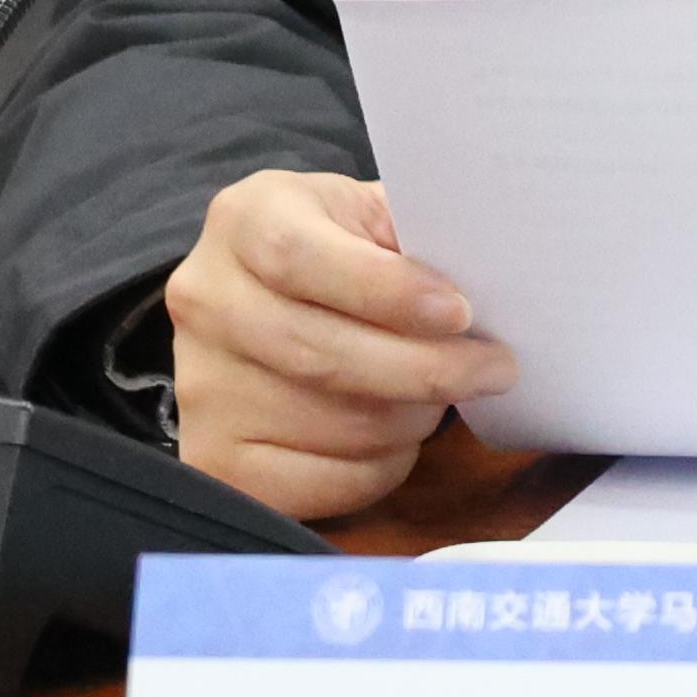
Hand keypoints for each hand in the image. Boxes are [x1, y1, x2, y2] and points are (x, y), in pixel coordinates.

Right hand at [164, 168, 518, 519]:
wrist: (269, 301)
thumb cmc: (343, 252)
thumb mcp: (371, 215)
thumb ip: (416, 235)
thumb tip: (488, 270)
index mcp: (245, 220)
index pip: (302, 258)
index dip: (386, 291)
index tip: (459, 312)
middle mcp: (206, 300)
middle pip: (320, 352)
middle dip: (426, 369)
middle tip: (495, 369)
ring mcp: (201, 386)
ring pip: (332, 423)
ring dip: (410, 417)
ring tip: (439, 396)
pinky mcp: (215, 458)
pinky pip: (319, 480)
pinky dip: (380, 466)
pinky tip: (397, 437)